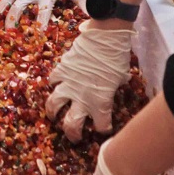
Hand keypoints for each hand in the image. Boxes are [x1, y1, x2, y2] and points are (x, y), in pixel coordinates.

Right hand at [45, 22, 133, 139]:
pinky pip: (52, 80)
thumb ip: (114, 86)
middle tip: (74, 136)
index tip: (104, 128)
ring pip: (54, 106)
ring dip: (52, 112)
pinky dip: (53, 83)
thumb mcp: (121, 77)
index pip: (101, 126)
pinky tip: (55, 84)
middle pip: (71, 125)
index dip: (103, 129)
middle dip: (72, 134)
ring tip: (52, 116)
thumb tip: (116, 85)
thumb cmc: (118, 58)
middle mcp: (82, 99)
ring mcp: (69, 85)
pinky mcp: (61, 71)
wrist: (105, 38)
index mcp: (100, 103)